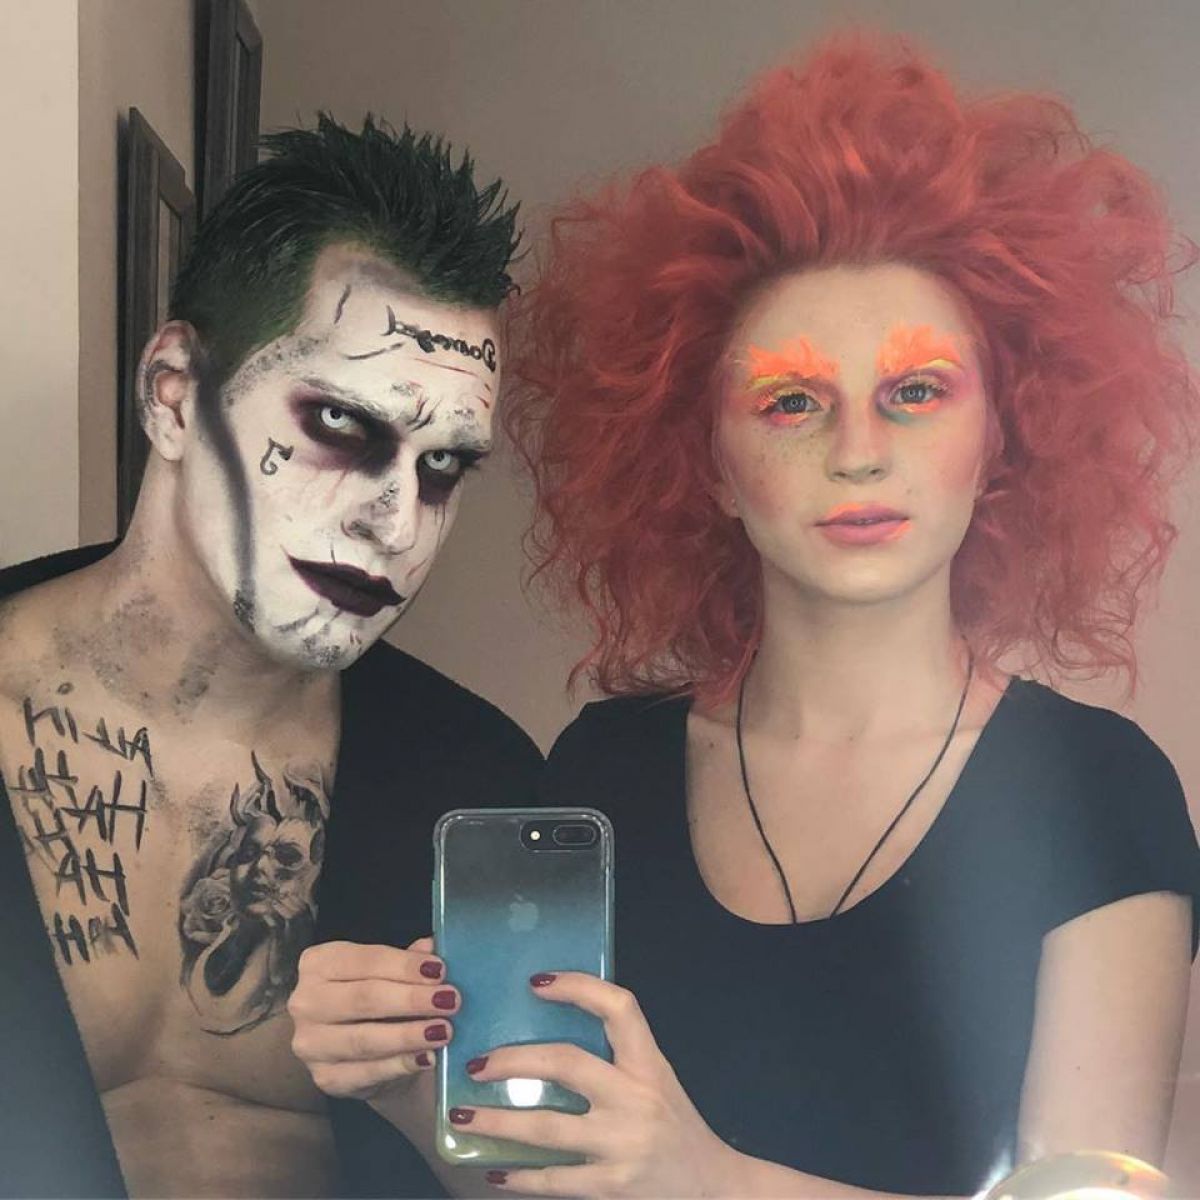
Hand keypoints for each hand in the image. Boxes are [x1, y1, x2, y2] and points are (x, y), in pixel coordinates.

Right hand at [287, 936, 458, 1101]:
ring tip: (444, 1030)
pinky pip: (367, 1072)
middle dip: (412, 999)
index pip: (366, 960)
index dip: (405, 965)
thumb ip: (409, 960)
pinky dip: (400, 1065)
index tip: (441, 970)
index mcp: (319, 962)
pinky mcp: (325, 1079)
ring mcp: (310, 1044)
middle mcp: (306, 1002)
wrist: (366, 1054)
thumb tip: (432, 946)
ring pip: (365, 1039)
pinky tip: (427, 1057)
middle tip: (451, 1000)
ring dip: (409, 1035)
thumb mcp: (390, 974)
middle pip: (364, 998)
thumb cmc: (378, 1002)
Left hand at [451, 972, 741, 1196]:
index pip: (619, 1008)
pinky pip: (554, 1180)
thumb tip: (550, 1033)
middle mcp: (636, 1098)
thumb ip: (619, 1059)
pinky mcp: (612, 1187)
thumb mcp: (658, 1081)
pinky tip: (492, 1168)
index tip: (536, 982)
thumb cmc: (677, 1128)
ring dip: (498, 1121)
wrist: (713, 1189)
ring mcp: (623, 1145)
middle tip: (476, 1063)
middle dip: (513, 1061)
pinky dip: (519, 1176)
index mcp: (650, 1064)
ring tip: (463, 1114)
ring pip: (547, 1127)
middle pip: (566, 1064)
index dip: (578, 987)